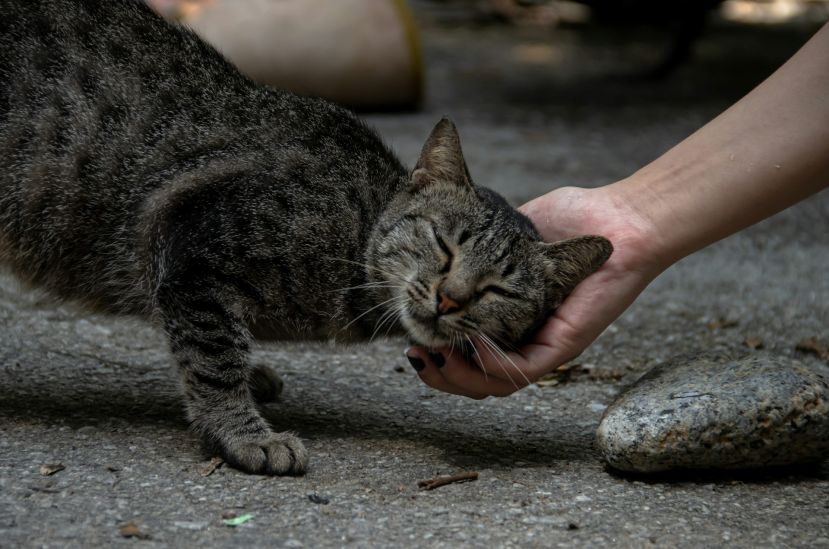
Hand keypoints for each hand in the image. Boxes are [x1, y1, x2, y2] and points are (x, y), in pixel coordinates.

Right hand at [406, 184, 665, 397]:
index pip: (466, 352)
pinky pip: (521, 371)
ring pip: (494, 385)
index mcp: (509, 319)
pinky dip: (491, 366)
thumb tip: (439, 241)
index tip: (411, 336)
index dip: (436, 353)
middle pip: (475, 379)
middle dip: (438, 374)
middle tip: (414, 353)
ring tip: (433, 355)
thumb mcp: (508, 233)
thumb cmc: (574, 218)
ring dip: (458, 377)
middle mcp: (525, 339)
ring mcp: (544, 346)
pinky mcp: (563, 346)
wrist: (619, 219)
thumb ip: (478, 244)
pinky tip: (470, 346)